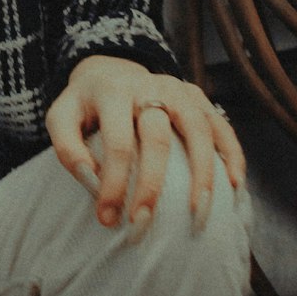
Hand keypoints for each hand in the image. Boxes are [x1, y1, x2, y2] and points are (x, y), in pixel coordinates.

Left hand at [45, 55, 246, 239]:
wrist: (110, 70)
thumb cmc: (86, 106)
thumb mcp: (62, 117)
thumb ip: (67, 147)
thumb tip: (89, 180)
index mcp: (112, 92)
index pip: (117, 142)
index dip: (112, 183)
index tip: (106, 219)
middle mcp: (149, 86)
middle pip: (157, 139)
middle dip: (152, 186)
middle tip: (143, 225)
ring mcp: (178, 90)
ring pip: (198, 130)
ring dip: (203, 175)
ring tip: (199, 214)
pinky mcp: (198, 97)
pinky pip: (221, 126)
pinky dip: (232, 155)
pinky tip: (234, 187)